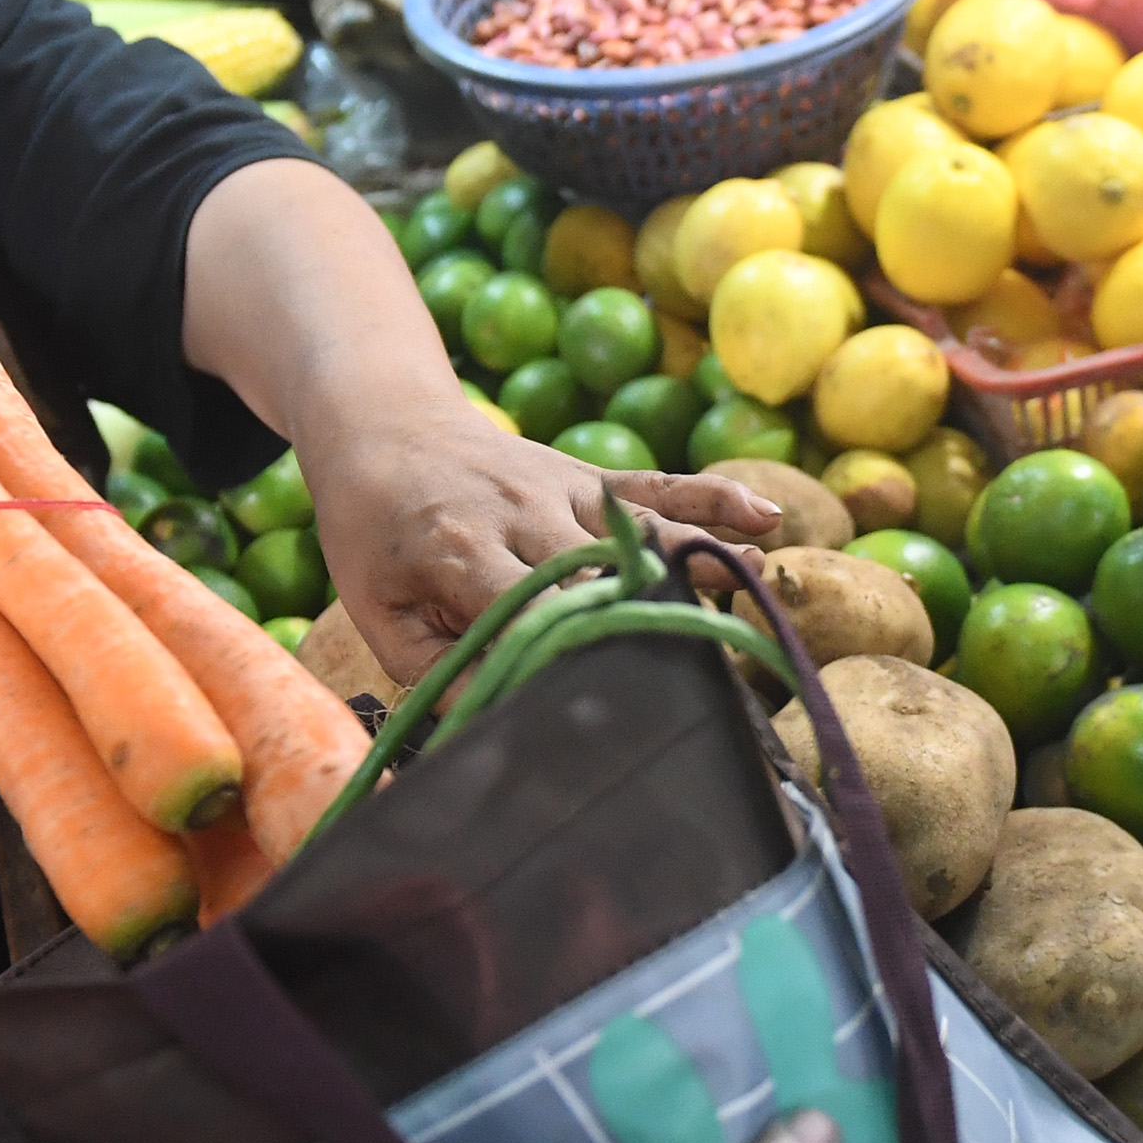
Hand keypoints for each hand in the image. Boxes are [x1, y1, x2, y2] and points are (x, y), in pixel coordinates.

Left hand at [298, 402, 778, 682]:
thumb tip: (495, 717)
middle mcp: (524, 514)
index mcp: (463, 551)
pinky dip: (715, 498)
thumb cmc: (376, 531)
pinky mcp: (592, 477)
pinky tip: (766, 519)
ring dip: (696, 569)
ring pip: (643, 534)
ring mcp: (566, 490)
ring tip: (749, 606)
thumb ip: (435, 667)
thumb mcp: (377, 609)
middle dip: (644, 628)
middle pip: (599, 580)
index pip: (528, 615)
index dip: (568, 657)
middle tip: (698, 687)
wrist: (384, 425)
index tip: (608, 707)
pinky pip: (660, 486)